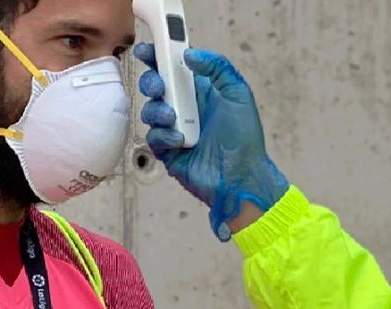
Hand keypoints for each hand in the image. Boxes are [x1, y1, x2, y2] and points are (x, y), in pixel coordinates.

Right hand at [135, 44, 289, 240]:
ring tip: (174, 118)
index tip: (147, 50)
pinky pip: (153, 137)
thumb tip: (190, 54)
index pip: (174, 68)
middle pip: (156, 86)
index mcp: (201, 91)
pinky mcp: (168, 151)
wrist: (241, 177)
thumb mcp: (238, 95)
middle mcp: (186, 108)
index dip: (158, 56)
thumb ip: (218, 68)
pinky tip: (180, 140)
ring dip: (157, 110)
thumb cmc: (244, 139)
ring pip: (150, 110)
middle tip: (159, 87)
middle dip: (152, 82)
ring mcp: (175, 129)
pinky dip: (163, 135)